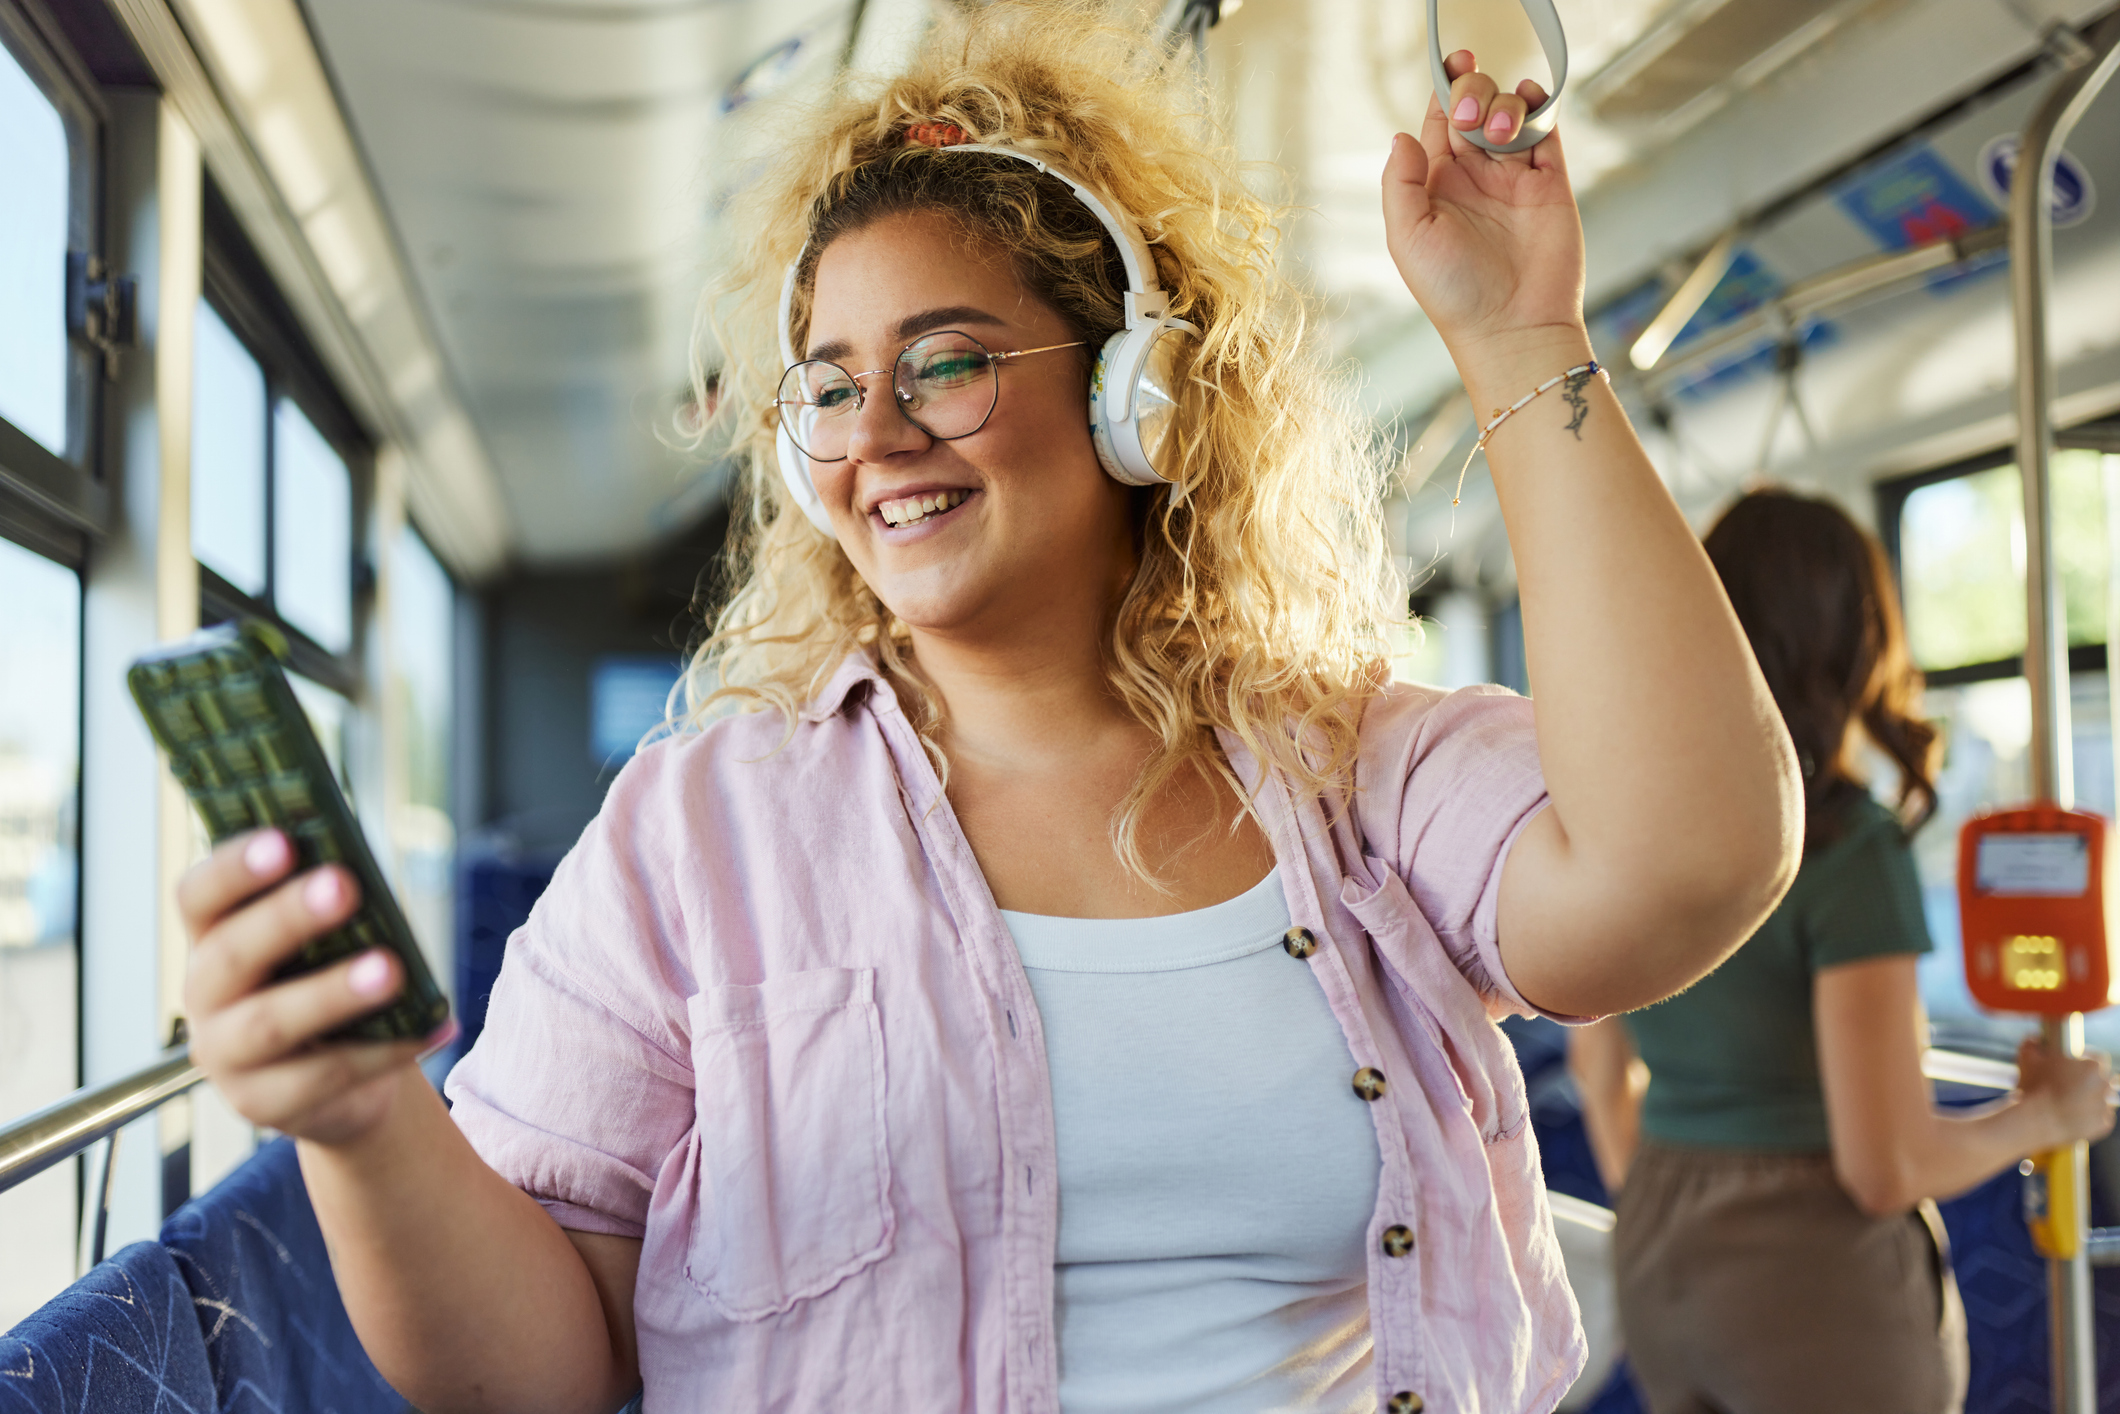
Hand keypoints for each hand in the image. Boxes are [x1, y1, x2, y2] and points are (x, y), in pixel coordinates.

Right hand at [178, 829, 451, 1146]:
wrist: (339, 1083)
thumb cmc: (328, 982)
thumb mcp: (323, 944)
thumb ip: (329, 909)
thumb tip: (364, 874)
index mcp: (212, 938)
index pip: (199, 896)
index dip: (233, 867)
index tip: (282, 840)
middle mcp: (204, 995)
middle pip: (232, 955)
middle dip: (287, 918)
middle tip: (343, 885)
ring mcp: (226, 1056)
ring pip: (270, 1022)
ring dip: (333, 992)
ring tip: (392, 969)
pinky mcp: (263, 1104)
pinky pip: (325, 1075)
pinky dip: (385, 1050)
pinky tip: (432, 1026)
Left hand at [1381, 49, 1587, 363]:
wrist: (1513, 326)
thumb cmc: (1455, 294)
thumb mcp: (1407, 238)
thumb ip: (1400, 183)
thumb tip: (1403, 136)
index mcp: (1436, 185)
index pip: (1438, 121)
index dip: (1443, 89)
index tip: (1448, 68)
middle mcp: (1475, 177)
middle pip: (1474, 106)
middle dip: (1472, 92)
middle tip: (1470, 116)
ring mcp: (1514, 177)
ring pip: (1511, 111)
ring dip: (1505, 103)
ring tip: (1501, 131)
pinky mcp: (1551, 181)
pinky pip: (1548, 129)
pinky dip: (1541, 108)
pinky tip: (1529, 112)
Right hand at [2017, 1035, 2116, 1148]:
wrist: (2038, 1120)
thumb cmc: (2033, 1086)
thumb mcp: (2026, 1058)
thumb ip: (2031, 1043)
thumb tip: (2034, 1038)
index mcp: (2092, 1065)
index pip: (2098, 1057)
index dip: (2085, 1059)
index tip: (2073, 1064)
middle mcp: (2104, 1084)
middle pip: (2101, 1079)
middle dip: (2087, 1081)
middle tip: (2067, 1084)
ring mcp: (2105, 1105)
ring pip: (2100, 1099)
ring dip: (2088, 1099)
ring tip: (2066, 1102)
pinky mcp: (2103, 1124)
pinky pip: (2099, 1118)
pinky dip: (2089, 1117)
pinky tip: (2071, 1116)